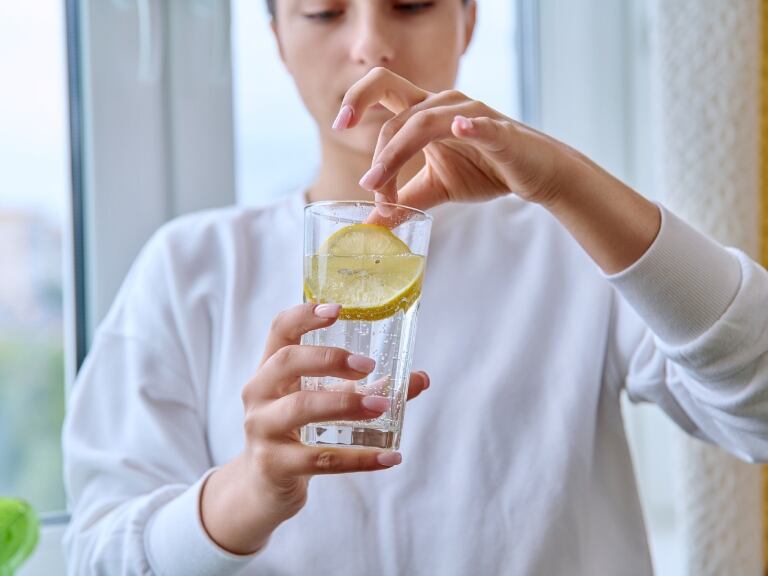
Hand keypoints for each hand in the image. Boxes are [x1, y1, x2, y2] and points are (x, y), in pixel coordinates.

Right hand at [200, 303, 429, 554]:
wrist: (263, 489)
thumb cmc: (296, 434)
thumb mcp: (324, 403)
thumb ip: (366, 388)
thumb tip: (420, 378)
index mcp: (270, 370)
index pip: (279, 331)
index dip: (304, 316)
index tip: (338, 309)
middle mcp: (259, 394)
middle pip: (287, 362)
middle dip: (329, 359)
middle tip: (368, 365)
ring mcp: (262, 429)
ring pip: (301, 408)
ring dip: (346, 404)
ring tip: (382, 405)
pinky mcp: (274, 465)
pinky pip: (320, 459)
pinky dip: (359, 458)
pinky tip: (390, 457)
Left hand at [335, 67, 577, 210]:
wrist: (534, 174)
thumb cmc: (486, 171)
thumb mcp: (435, 188)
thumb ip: (403, 200)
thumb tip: (370, 224)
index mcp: (425, 112)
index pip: (382, 89)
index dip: (356, 99)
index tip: (338, 125)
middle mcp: (444, 105)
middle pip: (398, 112)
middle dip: (378, 153)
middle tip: (370, 188)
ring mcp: (471, 114)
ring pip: (424, 123)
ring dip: (397, 156)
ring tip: (384, 190)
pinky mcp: (499, 132)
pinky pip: (481, 125)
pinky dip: (471, 126)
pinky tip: (461, 128)